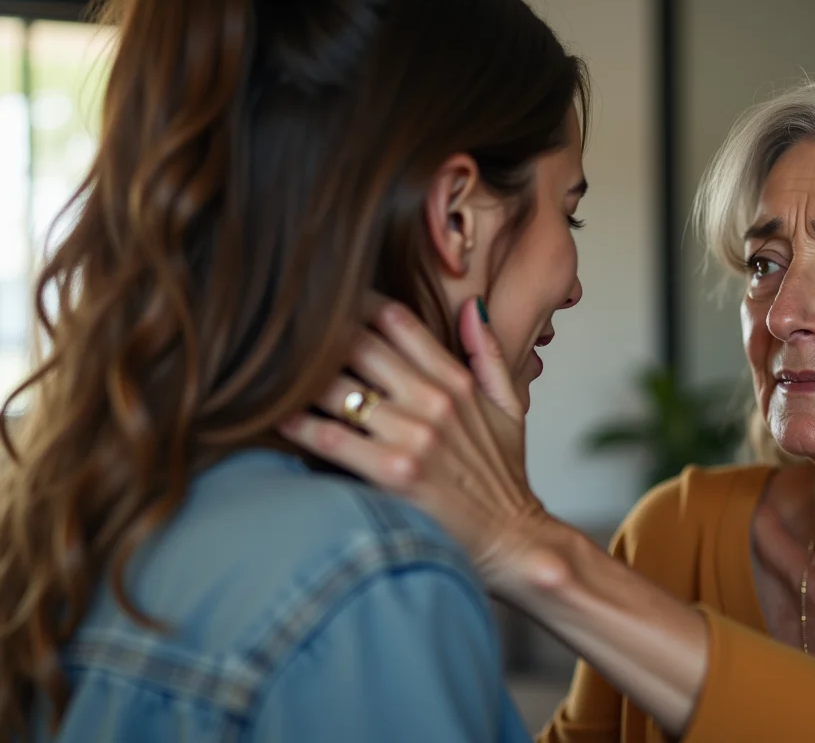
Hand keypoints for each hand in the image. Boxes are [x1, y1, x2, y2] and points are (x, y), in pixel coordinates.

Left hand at [280, 294, 556, 588]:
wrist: (512, 539)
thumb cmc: (502, 479)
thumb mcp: (510, 407)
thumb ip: (489, 353)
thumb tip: (467, 309)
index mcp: (457, 381)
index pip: (397, 320)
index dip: (356, 305)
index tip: (330, 306)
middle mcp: (434, 401)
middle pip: (358, 344)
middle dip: (320, 337)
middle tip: (287, 336)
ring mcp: (414, 436)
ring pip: (337, 387)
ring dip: (301, 379)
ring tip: (272, 373)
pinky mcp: (393, 473)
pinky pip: (331, 438)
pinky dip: (299, 426)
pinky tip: (278, 419)